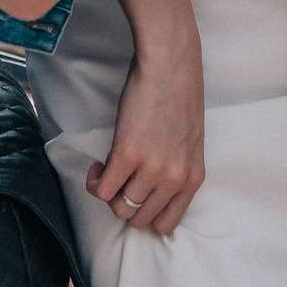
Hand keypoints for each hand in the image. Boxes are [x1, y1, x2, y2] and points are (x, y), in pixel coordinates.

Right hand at [87, 52, 205, 233]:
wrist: (170, 63)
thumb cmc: (179, 94)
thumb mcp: (189, 141)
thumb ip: (176, 168)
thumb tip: (151, 189)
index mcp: (193, 177)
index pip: (167, 223)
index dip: (146, 215)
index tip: (136, 198)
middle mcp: (174, 178)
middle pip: (139, 219)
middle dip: (125, 203)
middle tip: (119, 181)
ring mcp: (151, 168)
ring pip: (119, 207)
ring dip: (109, 191)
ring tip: (108, 168)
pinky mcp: (127, 154)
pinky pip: (102, 190)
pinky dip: (94, 182)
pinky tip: (98, 165)